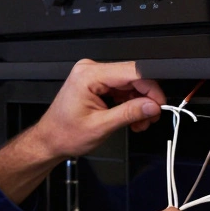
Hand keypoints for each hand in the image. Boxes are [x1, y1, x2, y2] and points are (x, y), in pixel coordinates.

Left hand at [31, 59, 164, 159]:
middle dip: (145, 99)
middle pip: (132, 77)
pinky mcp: (96, 83)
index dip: (150, 88)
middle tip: (151, 118)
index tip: (159, 104)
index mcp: (88, 75)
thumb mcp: (101, 126)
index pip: (132, 72)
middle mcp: (90, 70)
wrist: (49, 140)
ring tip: (139, 123)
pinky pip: (121, 89)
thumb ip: (129, 113)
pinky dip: (129, 104)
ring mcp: (93, 75)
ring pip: (130, 84)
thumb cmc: (64, 134)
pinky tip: (131, 118)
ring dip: (139, 104)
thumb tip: (152, 105)